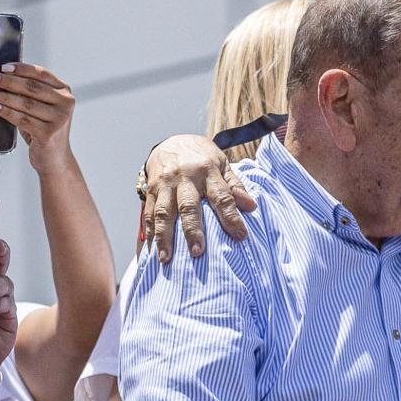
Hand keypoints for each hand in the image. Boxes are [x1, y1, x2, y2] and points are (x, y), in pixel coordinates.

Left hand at [0, 63, 77, 173]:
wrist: (55, 159)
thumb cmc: (44, 131)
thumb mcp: (42, 108)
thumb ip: (30, 93)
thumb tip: (2, 78)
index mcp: (65, 92)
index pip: (41, 74)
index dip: (21, 68)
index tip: (3, 67)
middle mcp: (65, 103)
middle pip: (32, 87)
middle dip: (8, 81)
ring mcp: (59, 119)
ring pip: (26, 103)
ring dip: (4, 96)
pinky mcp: (49, 133)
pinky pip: (22, 119)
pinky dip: (6, 112)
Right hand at [140, 134, 255, 261]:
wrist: (171, 141)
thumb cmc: (201, 158)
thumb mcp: (222, 164)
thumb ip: (235, 186)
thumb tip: (251, 207)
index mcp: (207, 171)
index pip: (221, 196)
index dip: (231, 216)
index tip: (240, 236)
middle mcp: (185, 177)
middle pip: (189, 206)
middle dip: (192, 230)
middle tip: (197, 252)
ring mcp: (165, 184)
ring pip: (164, 212)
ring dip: (164, 236)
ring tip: (166, 258)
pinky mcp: (151, 190)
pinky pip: (149, 212)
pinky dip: (150, 232)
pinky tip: (152, 250)